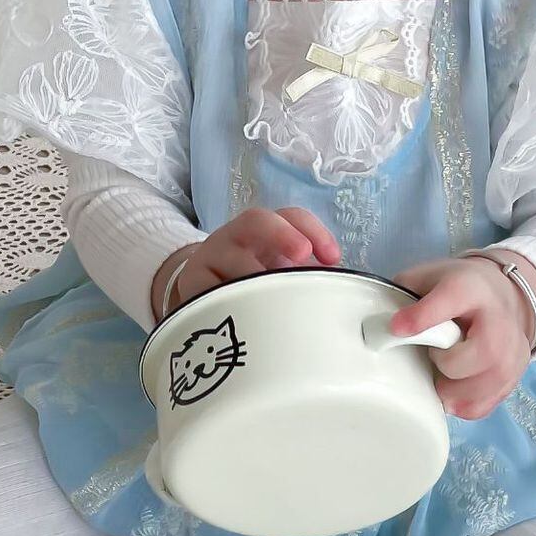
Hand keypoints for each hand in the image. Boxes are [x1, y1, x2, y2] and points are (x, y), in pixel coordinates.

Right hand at [157, 208, 342, 316]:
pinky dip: (231, 304)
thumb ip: (305, 277)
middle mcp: (235, 236)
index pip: (290, 216)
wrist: (200, 293)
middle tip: (303, 256)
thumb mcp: (277, 273)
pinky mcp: (192, 284)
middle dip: (282, 234)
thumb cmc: (249, 283)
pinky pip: (211, 291)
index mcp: (263, 231)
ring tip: (275, 304)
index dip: (313, 229)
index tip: (332, 257)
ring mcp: (211, 257)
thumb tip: (343, 294)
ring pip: (234, 259)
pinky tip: (246, 320)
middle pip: (256, 220)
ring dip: (259, 279)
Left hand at [385, 252, 535, 419]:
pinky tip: (452, 390)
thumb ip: (401, 295)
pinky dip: (462, 405)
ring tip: (440, 375)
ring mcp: (514, 350)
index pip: (452, 299)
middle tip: (434, 356)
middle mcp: (500, 319)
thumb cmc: (454, 287)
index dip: (423, 317)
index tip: (395, 328)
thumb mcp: (426, 278)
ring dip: (452, 389)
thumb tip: (375, 327)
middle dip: (447, 363)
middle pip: (480, 354)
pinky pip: (485, 404)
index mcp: (471, 287)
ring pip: (486, 384)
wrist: (500, 295)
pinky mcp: (514, 375)